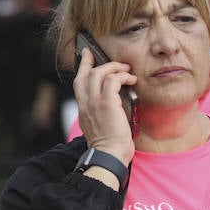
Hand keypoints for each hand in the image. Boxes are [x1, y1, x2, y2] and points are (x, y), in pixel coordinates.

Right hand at [72, 47, 135, 163]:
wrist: (109, 155)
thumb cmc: (109, 146)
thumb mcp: (99, 126)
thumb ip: (100, 113)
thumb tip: (113, 102)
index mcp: (83, 109)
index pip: (78, 81)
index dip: (83, 65)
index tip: (87, 54)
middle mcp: (86, 103)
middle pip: (87, 73)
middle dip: (100, 61)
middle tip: (117, 62)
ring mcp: (94, 102)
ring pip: (99, 73)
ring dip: (115, 68)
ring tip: (127, 71)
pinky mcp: (106, 103)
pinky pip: (112, 80)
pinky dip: (122, 76)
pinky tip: (131, 80)